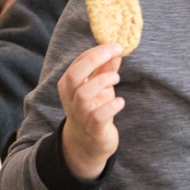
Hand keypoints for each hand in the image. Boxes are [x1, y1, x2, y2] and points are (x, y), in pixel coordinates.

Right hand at [57, 43, 125, 179]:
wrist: (88, 143)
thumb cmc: (93, 108)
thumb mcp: (99, 86)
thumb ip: (106, 68)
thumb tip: (116, 49)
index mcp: (69, 85)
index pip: (78, 63)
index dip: (96, 52)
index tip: (115, 45)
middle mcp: (71, 99)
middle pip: (74, 75)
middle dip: (94, 60)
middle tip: (113, 52)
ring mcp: (81, 114)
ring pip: (83, 94)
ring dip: (102, 81)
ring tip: (116, 78)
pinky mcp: (94, 129)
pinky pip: (99, 116)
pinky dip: (111, 106)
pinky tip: (120, 101)